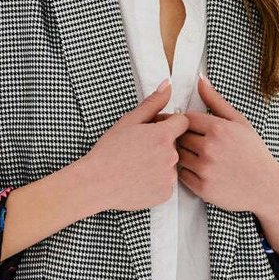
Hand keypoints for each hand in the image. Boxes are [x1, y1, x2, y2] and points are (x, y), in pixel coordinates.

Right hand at [84, 80, 189, 211]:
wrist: (96, 183)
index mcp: (164, 136)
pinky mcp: (165, 194)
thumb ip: (153, 103)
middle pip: (176, 144)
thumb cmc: (108, 151)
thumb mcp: (129, 121)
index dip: (169, 124)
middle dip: (163, 143)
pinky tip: (139, 178)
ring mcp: (169, 177)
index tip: (154, 130)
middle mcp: (171, 156)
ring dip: (160, 163)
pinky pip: (167, 183)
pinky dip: (157, 181)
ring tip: (137, 165)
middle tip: (139, 149)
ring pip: (171, 164)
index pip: (182, 123)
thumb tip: (168, 85)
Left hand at [174, 73, 278, 212]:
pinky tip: (201, 170)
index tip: (190, 128)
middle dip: (184, 138)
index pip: (185, 119)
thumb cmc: (253, 151)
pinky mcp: (202, 188)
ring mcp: (205, 169)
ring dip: (184, 155)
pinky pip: (181, 175)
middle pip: (179, 137)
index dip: (186, 123)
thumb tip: (200, 79)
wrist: (266, 186)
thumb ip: (216, 101)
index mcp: (218, 129)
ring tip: (199, 156)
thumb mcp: (239, 122)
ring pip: (178, 156)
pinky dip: (187, 173)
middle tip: (195, 143)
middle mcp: (209, 148)